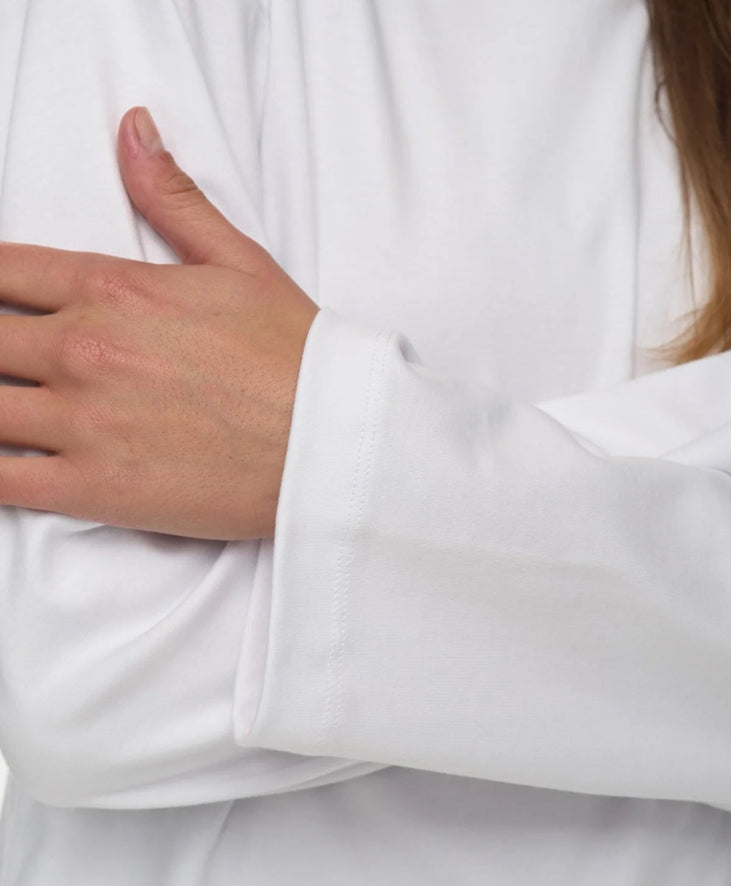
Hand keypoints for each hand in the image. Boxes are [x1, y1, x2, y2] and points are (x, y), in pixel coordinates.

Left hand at [0, 107, 318, 539]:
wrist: (331, 442)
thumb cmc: (294, 358)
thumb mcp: (240, 262)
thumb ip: (173, 198)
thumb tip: (132, 130)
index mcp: (112, 289)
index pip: (1, 271)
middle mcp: (84, 348)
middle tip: (5, 361)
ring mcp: (83, 421)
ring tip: (5, 407)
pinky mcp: (94, 489)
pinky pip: (1, 482)